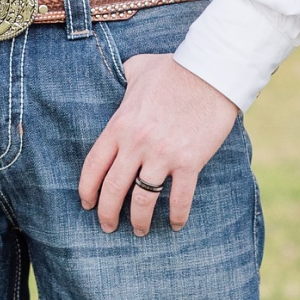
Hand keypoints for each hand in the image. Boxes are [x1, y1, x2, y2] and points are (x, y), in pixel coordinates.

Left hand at [80, 51, 240, 235]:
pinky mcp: (189, 162)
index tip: (87, 204)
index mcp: (120, 125)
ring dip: (138, 221)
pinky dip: (176, 216)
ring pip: (142, 200)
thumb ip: (124, 77)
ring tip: (138, 231)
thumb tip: (122, 77)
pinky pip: (179, 198)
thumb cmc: (175, 68)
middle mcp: (136, 144)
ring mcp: (163, 155)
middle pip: (113, 189)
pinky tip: (174, 225)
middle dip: (107, 214)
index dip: (87, 190)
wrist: (212, 71)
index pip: (93, 166)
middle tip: (108, 227)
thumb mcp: (138, 68)